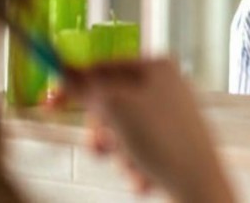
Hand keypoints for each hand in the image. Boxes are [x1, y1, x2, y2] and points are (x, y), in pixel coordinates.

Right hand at [63, 59, 234, 202]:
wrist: (199, 183)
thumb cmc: (164, 141)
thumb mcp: (114, 108)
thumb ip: (85, 88)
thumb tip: (64, 71)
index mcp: (157, 66)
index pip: (104, 67)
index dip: (74, 85)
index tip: (50, 104)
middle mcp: (168, 84)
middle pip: (111, 101)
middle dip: (102, 131)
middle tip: (99, 147)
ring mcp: (172, 112)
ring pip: (121, 129)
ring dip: (118, 152)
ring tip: (132, 163)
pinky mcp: (174, 139)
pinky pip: (138, 147)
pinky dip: (134, 163)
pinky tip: (145, 175)